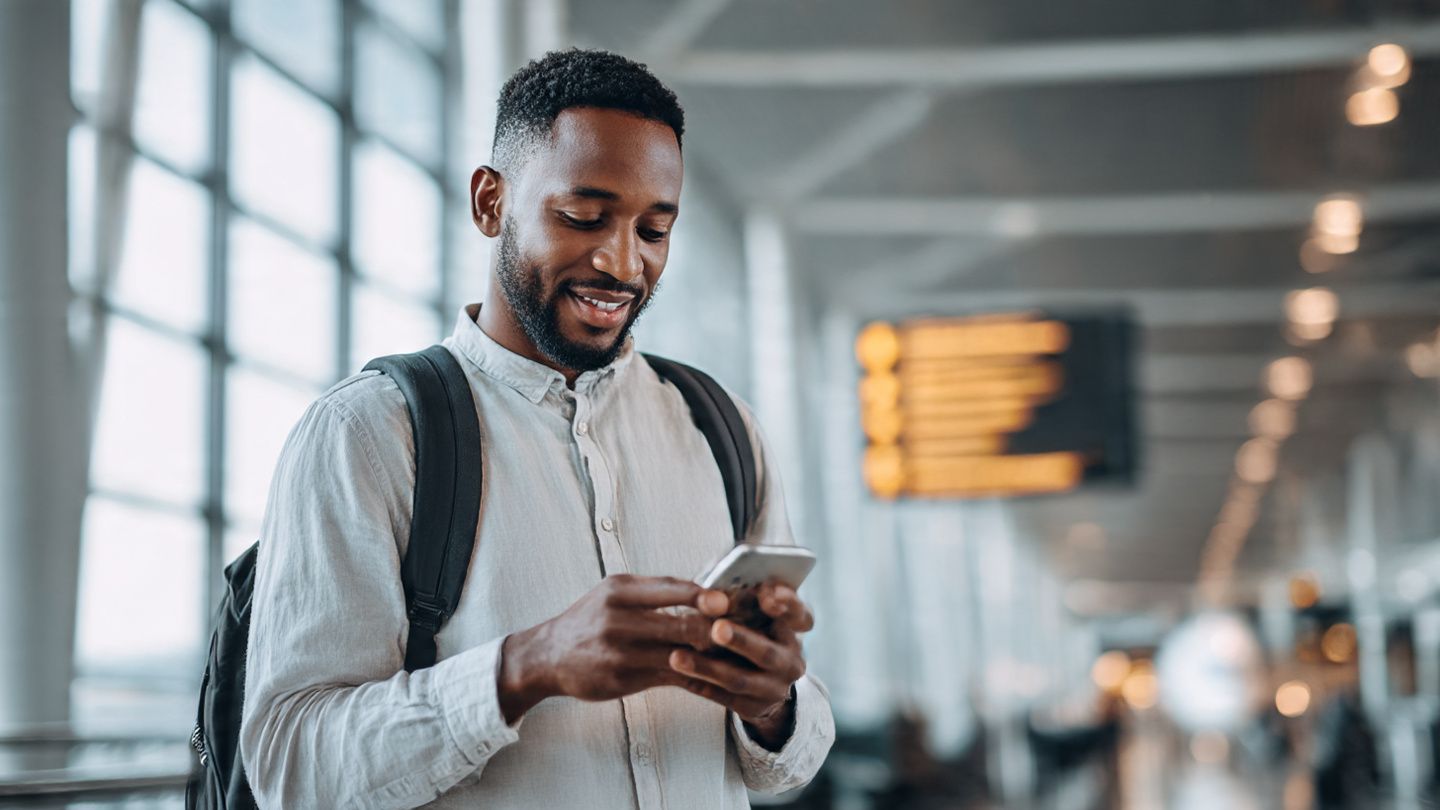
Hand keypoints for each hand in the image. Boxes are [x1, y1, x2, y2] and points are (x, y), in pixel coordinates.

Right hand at [497, 574, 728, 721]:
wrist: (549, 656)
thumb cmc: (589, 619)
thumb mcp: (613, 592)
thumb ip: (653, 590)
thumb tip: (702, 588)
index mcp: (619, 591)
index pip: (672, 589)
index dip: (704, 596)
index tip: (728, 599)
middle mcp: (618, 619)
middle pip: (680, 624)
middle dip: (715, 628)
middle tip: (742, 629)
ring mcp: (620, 652)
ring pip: (678, 653)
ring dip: (710, 655)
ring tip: (735, 653)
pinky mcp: (622, 680)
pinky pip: (669, 677)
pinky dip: (694, 675)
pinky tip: (713, 675)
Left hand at [666, 581, 812, 749]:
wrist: (763, 682)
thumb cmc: (752, 632)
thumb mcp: (757, 613)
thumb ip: (746, 600)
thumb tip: (716, 593)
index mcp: (794, 631)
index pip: (800, 616)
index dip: (786, 604)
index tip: (767, 596)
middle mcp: (791, 661)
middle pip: (766, 652)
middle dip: (740, 640)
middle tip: (717, 628)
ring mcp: (775, 689)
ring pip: (739, 679)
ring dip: (707, 668)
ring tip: (676, 657)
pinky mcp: (755, 708)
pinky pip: (724, 698)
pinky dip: (700, 685)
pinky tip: (677, 674)